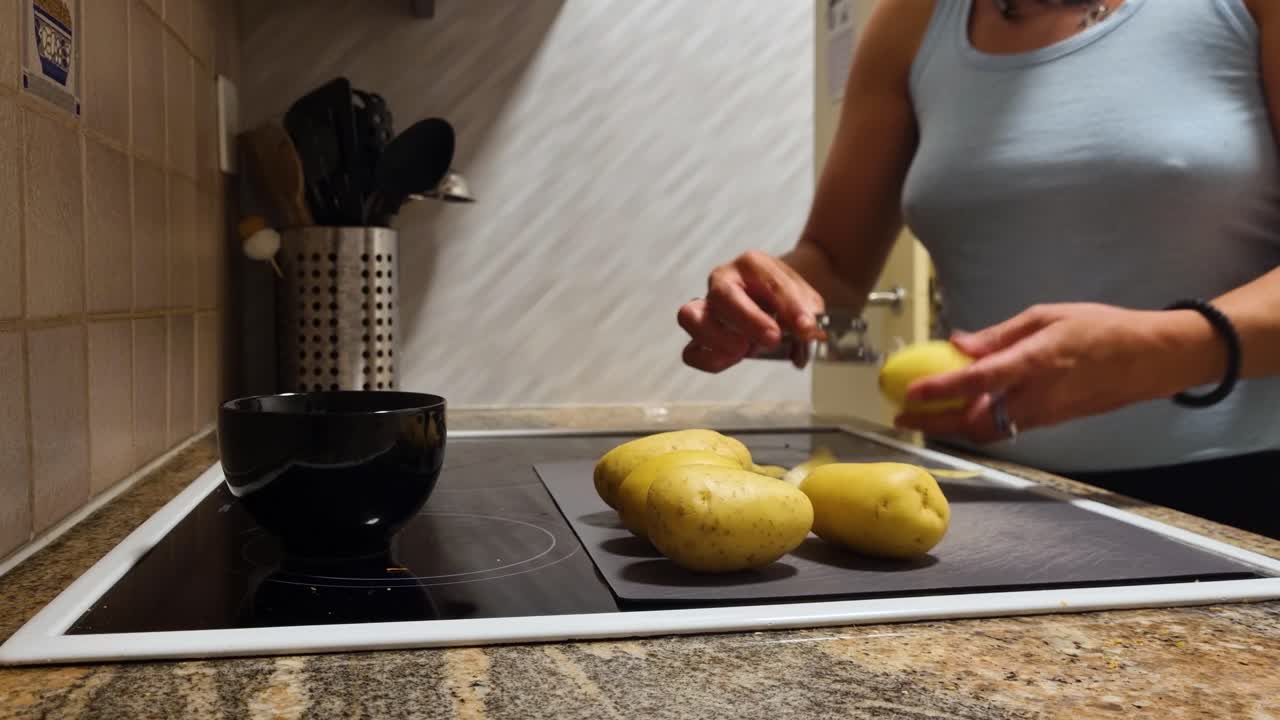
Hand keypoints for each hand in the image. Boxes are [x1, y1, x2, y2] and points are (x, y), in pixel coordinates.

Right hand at [678, 250, 825, 371]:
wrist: (775, 299)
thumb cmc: (786, 298)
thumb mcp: (806, 300)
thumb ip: (807, 313)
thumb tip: (807, 331)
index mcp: (752, 265)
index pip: (768, 282)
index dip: (788, 307)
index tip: (805, 327)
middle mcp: (723, 281)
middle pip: (720, 295)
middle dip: (748, 320)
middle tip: (772, 338)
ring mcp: (706, 307)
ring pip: (690, 316)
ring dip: (718, 338)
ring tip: (744, 349)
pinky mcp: (701, 335)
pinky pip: (690, 350)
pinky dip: (708, 359)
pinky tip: (732, 360)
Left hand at [893, 303, 1210, 442]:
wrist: (1151, 359)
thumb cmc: (1101, 329)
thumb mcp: (1047, 317)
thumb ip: (999, 335)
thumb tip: (958, 343)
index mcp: (1035, 362)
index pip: (978, 381)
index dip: (941, 390)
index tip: (910, 394)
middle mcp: (1037, 395)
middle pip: (974, 420)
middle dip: (934, 422)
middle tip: (902, 418)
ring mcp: (1044, 414)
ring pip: (987, 430)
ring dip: (951, 427)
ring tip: (922, 418)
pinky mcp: (1051, 423)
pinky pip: (1005, 428)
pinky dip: (976, 425)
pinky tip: (960, 414)